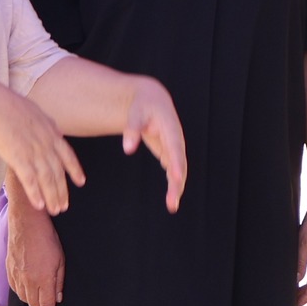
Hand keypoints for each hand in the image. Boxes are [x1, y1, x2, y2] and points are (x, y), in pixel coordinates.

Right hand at [0, 84, 84, 214]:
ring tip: (54, 210)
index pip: (67, 155)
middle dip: (62, 191)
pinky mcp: (19, 158)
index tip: (81, 182)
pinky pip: (30, 180)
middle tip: (64, 206)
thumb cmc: (7, 105)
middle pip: (58, 172)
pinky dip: (35, 193)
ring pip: (47, 179)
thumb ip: (44, 124)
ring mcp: (33, 152)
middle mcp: (46, 144)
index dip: (75, 170)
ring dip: (52, 197)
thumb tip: (52, 130)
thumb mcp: (34, 111)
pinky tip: (39, 204)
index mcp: (50, 132)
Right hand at [6, 199, 64, 305]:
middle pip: (33, 304)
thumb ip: (59, 281)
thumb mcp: (60, 260)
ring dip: (31, 299)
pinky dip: (20, 291)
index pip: (46, 305)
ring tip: (37, 294)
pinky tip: (25, 286)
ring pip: (23, 297)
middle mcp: (29, 281)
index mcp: (44, 279)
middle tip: (47, 303)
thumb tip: (58, 297)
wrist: (26, 223)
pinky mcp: (9, 269)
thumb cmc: (46, 238)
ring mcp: (17, 275)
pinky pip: (14, 288)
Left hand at [120, 76, 186, 211]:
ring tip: (171, 206)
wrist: (151, 99)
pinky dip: (173, 184)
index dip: (176, 162)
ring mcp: (174, 147)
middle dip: (177, 183)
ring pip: (178, 170)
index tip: (176, 178)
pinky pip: (173, 171)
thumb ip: (132, 129)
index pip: (175, 147)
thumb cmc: (142, 104)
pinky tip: (171, 200)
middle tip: (172, 203)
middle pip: (179, 164)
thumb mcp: (135, 112)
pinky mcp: (169, 153)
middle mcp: (176, 139)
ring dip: (176, 188)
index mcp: (171, 127)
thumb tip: (127, 149)